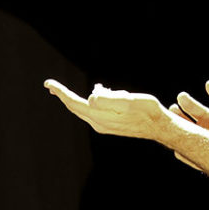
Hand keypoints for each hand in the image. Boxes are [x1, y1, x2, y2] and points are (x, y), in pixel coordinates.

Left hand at [44, 79, 179, 142]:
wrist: (159, 126)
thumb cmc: (147, 111)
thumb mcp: (129, 101)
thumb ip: (109, 99)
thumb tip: (91, 96)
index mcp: (100, 117)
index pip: (74, 103)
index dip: (61, 92)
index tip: (49, 83)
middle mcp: (98, 123)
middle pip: (75, 107)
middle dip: (62, 95)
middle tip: (50, 85)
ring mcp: (104, 125)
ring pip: (83, 109)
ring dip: (74, 99)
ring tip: (65, 90)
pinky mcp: (110, 124)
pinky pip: (93, 111)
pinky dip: (88, 102)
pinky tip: (97, 93)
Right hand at [169, 81, 208, 168]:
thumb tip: (208, 83)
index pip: (194, 108)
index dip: (187, 102)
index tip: (181, 97)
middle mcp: (202, 130)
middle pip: (184, 120)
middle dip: (177, 114)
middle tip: (172, 109)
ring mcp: (199, 144)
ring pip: (182, 135)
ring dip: (175, 129)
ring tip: (171, 123)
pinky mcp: (198, 158)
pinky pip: (185, 153)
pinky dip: (179, 147)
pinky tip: (177, 142)